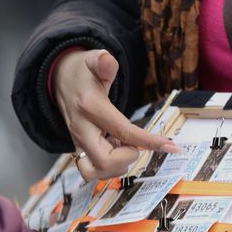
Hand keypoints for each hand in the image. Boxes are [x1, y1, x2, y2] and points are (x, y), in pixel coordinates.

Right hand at [53, 49, 179, 180]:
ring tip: (123, 146)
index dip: (149, 141)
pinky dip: (108, 167)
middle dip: (127, 156)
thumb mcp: (92, 60)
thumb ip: (102, 61)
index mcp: (90, 107)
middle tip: (134, 142)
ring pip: (95, 172)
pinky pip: (92, 171)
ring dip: (116, 165)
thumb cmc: (82, 72)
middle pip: (104, 161)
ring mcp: (77, 143)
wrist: (60, 82)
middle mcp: (81, 129)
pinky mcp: (78, 150)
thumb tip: (108, 61)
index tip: (171, 147)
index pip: (123, 131)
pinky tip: (114, 150)